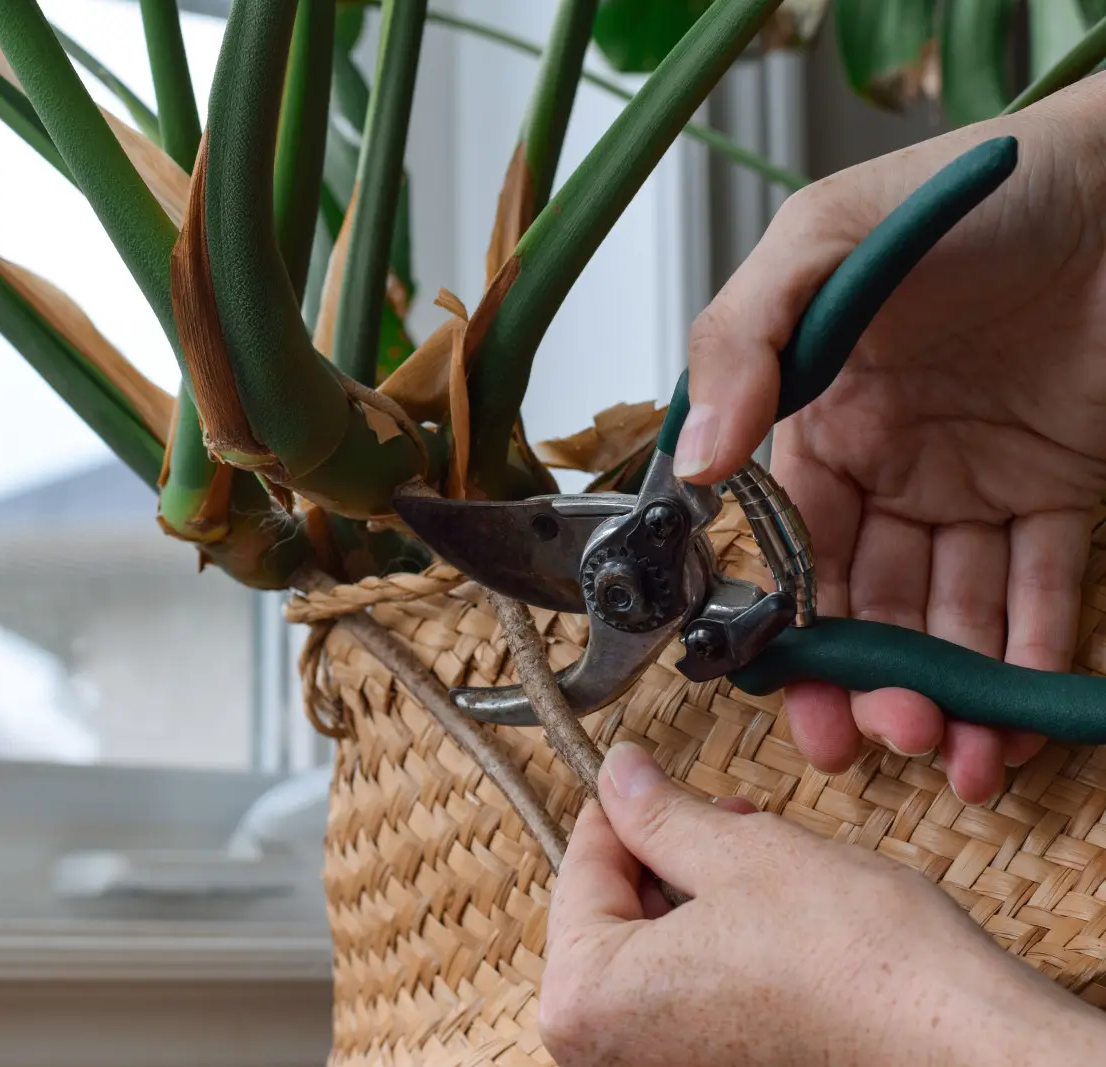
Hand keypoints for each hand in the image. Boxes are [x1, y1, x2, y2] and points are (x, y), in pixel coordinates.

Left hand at [538, 742, 1105, 1066]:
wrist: (965, 1048)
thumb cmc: (855, 961)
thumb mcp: (737, 853)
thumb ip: (657, 813)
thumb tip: (617, 775)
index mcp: (585, 999)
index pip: (579, 873)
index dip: (619, 811)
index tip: (643, 777)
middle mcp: (608, 1055)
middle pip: (612, 919)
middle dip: (665, 857)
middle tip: (722, 813)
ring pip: (656, 956)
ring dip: (698, 899)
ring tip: (761, 861)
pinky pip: (693, 1000)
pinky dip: (722, 952)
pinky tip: (776, 920)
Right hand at [679, 76, 1105, 801]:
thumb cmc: (965, 194)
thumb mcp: (817, 244)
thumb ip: (740, 345)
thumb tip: (696, 464)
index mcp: (817, 416)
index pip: (791, 543)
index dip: (792, 625)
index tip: (795, 695)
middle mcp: (890, 460)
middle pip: (868, 597)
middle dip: (871, 678)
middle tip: (885, 737)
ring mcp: (975, 479)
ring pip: (951, 610)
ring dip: (951, 687)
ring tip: (959, 754)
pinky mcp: (1060, 486)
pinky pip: (1041, 587)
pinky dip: (1033, 658)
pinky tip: (1023, 719)